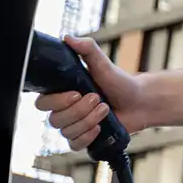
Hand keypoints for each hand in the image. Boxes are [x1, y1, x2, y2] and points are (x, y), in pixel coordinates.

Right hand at [33, 36, 155, 150]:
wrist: (139, 102)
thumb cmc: (119, 81)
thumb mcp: (102, 63)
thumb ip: (86, 48)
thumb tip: (68, 38)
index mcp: (62, 92)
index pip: (43, 103)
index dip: (58, 101)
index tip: (77, 93)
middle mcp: (64, 110)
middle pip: (55, 119)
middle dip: (78, 110)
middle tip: (97, 99)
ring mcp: (74, 126)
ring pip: (66, 132)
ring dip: (88, 121)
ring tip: (105, 109)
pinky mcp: (84, 138)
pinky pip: (75, 144)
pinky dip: (87, 137)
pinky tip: (99, 128)